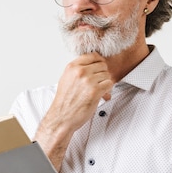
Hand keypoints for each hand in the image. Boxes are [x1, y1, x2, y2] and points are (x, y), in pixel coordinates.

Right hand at [35, 52, 112, 168]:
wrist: (62, 117)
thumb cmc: (65, 101)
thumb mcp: (66, 79)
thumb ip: (77, 70)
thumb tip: (93, 64)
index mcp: (72, 67)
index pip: (92, 55)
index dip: (98, 61)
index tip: (99, 68)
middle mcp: (79, 72)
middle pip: (102, 65)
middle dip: (103, 74)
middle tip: (99, 83)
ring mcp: (88, 81)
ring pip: (107, 75)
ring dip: (105, 83)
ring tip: (99, 91)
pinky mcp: (95, 91)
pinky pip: (109, 84)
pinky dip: (108, 90)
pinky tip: (101, 95)